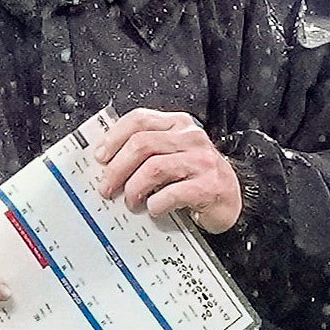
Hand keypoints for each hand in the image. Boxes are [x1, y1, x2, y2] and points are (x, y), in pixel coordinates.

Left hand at [92, 107, 242, 233]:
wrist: (230, 199)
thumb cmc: (195, 177)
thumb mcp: (172, 155)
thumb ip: (147, 150)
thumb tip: (107, 162)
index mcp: (178, 124)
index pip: (139, 120)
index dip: (114, 137)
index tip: (100, 157)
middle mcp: (191, 138)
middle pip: (142, 144)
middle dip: (117, 168)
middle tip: (107, 187)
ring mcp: (202, 161)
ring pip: (154, 167)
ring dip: (134, 188)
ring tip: (131, 201)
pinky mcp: (208, 186)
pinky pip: (171, 193)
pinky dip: (156, 204)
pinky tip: (153, 209)